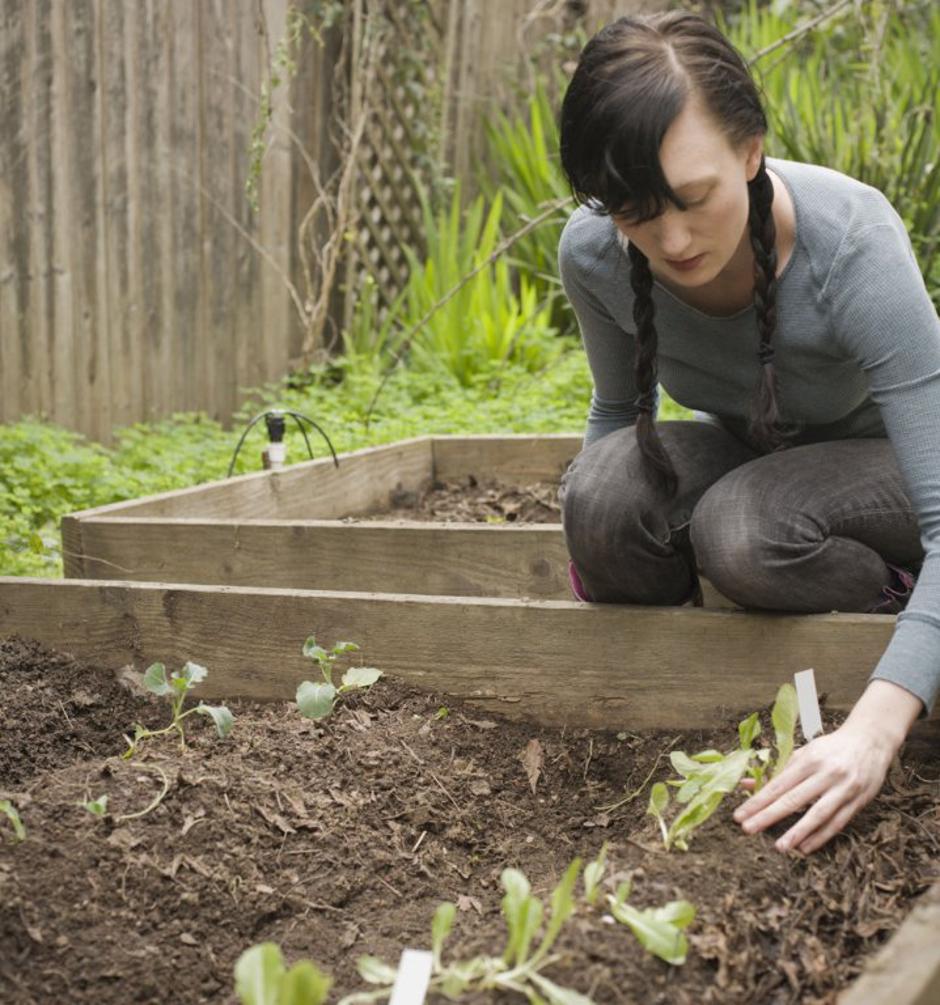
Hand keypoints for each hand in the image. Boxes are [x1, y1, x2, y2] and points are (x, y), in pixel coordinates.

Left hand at [732, 680, 921, 853]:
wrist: (870, 740)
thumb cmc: (831, 748)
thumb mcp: (804, 752)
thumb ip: (777, 770)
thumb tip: (747, 784)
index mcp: (809, 759)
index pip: (778, 784)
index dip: (758, 800)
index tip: (740, 815)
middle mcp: (826, 774)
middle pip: (794, 799)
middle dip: (769, 816)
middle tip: (748, 829)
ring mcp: (844, 789)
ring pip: (818, 814)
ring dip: (797, 832)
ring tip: (779, 847)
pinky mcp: (858, 801)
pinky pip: (837, 823)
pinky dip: (820, 837)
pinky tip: (804, 847)